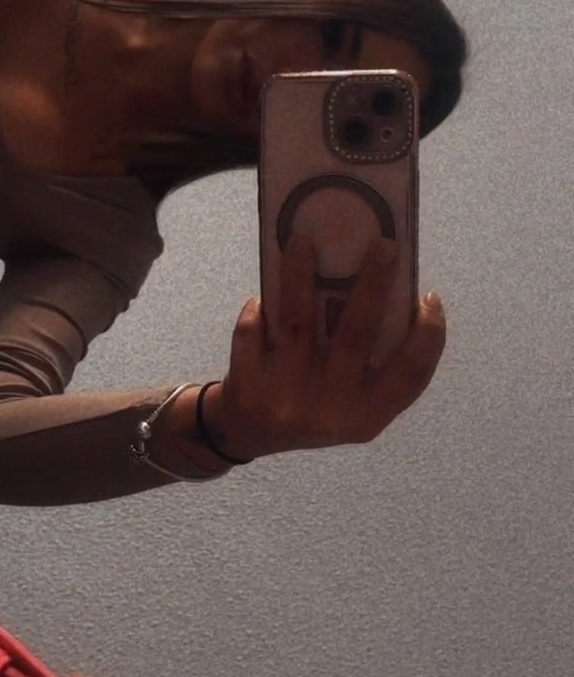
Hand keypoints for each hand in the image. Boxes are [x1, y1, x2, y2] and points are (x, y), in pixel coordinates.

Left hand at [204, 236, 446, 460]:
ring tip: (303, 240)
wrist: (246, 435)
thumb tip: (380, 285)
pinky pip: (252, 331)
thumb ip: (368, 361)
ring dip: (300, 274)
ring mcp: (287, 401)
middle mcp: (332, 411)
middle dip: (373, 284)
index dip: (428, 336)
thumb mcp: (348, 399)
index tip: (429, 296)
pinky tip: (262, 300)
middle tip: (383, 244)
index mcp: (368, 415)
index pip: (412, 375)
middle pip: (357, 335)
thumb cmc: (311, 402)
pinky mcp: (247, 389)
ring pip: (297, 321)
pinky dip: (256, 310)